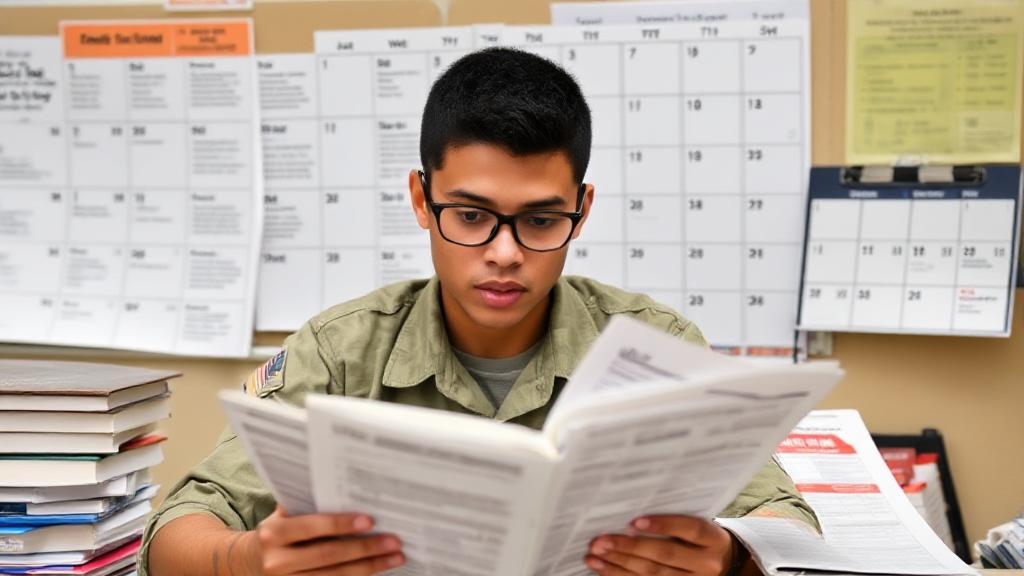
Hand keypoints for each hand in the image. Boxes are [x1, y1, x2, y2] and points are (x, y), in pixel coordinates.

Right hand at [251, 507, 404, 574]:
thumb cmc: (276, 532)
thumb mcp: (282, 516)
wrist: (247, 563)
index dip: (341, 525)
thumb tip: (347, 488)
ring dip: (369, 567)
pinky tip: (377, 568)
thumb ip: (307, 505)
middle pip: (328, 555)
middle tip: (394, 541)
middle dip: (365, 548)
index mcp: (274, 534)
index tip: (370, 520)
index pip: (312, 527)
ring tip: (395, 557)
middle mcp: (277, 561)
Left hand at [585, 515, 740, 575]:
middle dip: (630, 547)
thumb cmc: (700, 537)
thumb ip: (674, 516)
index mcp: (713, 539)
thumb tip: (630, 505)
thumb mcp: (699, 525)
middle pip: (665, 554)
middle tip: (601, 541)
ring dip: (619, 564)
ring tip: (594, 556)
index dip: (663, 525)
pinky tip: (604, 569)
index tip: (634, 522)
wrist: (723, 564)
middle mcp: (707, 563)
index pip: (690, 529)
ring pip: (653, 574)